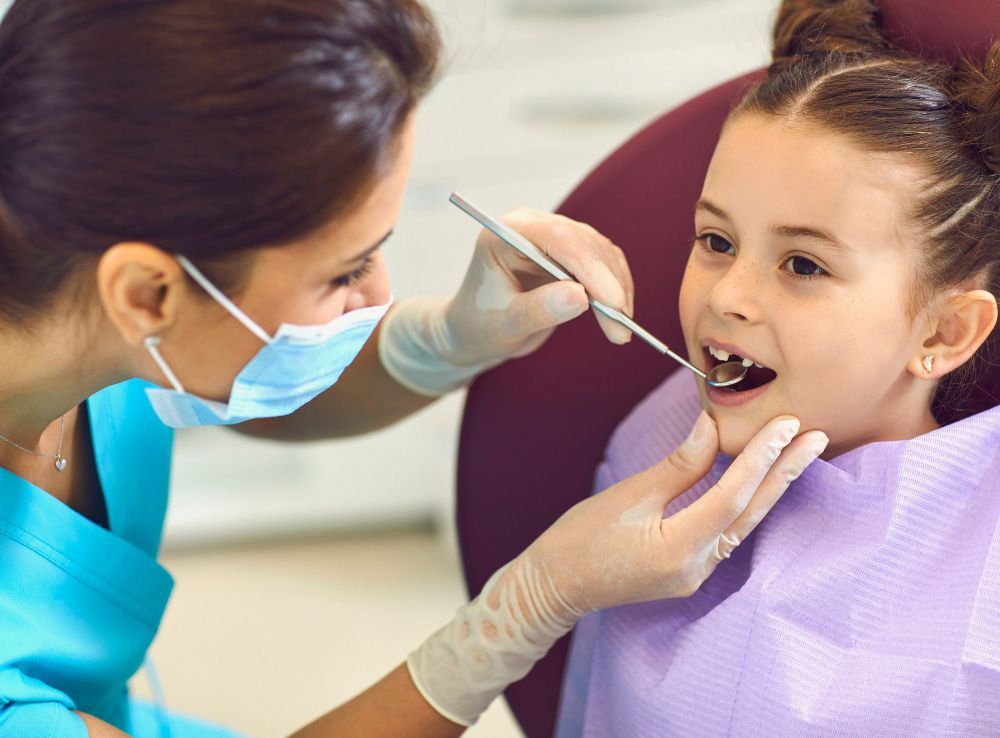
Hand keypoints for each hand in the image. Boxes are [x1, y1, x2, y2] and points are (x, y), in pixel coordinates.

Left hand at [378, 209, 633, 395]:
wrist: (475, 332)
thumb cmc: (479, 326)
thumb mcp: (504, 325)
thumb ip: (539, 309)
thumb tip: (581, 297)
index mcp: (505, 233)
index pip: (557, 238)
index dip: (590, 268)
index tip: (612, 303)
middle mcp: (531, 226)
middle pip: (584, 244)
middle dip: (607, 286)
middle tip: (620, 330)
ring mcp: (553, 237)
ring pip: (601, 253)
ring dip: (617, 290)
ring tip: (620, 332)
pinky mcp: (570, 254)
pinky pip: (605, 264)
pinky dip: (616, 289)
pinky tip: (619, 317)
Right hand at [407, 412, 828, 724]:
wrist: (554, 585)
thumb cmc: (581, 537)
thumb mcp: (629, 495)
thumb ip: (679, 465)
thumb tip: (713, 427)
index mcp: (679, 547)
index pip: (734, 494)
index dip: (762, 456)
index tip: (786, 423)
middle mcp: (697, 568)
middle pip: (752, 513)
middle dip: (786, 472)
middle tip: (817, 436)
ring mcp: (695, 576)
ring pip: (745, 525)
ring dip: (772, 488)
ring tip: (798, 454)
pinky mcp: (689, 574)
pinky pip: (727, 534)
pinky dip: (745, 505)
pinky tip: (758, 482)